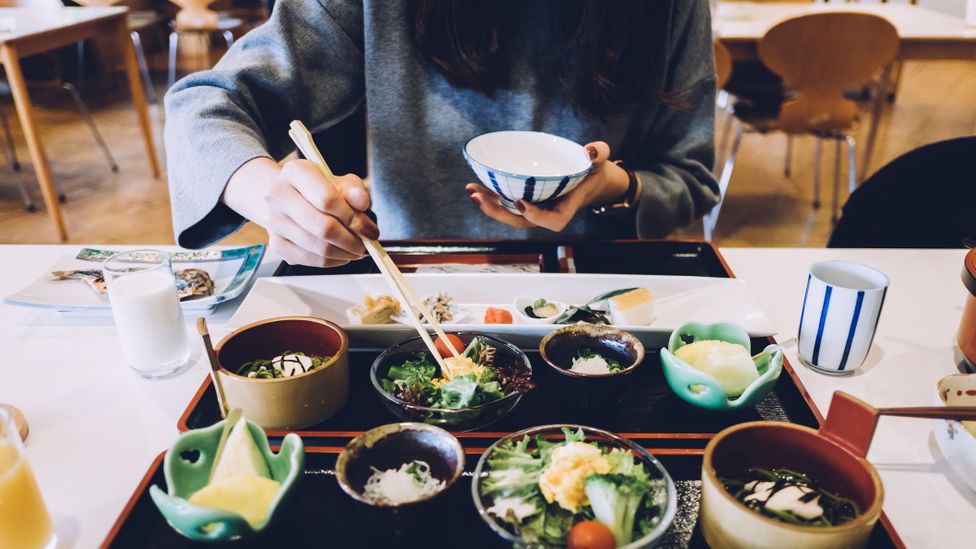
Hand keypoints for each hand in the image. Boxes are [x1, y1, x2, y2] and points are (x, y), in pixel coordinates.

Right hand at [264, 159, 378, 267]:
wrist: (290, 198)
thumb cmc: (319, 189)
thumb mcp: (341, 182)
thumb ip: (355, 190)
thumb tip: (362, 201)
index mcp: (295, 171)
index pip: (327, 200)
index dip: (353, 218)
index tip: (369, 229)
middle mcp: (278, 195)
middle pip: (323, 227)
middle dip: (352, 240)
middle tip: (366, 243)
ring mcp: (274, 221)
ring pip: (319, 248)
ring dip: (345, 252)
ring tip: (357, 249)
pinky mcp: (276, 243)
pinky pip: (310, 260)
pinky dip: (332, 261)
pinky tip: (342, 253)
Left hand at [465, 141, 630, 231]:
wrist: (588, 181)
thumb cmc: (593, 172)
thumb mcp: (601, 161)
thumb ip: (599, 153)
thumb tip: (590, 151)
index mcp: (566, 207)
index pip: (553, 221)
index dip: (536, 216)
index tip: (520, 202)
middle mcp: (548, 211)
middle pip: (521, 222)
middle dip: (499, 213)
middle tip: (479, 198)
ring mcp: (535, 209)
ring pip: (510, 215)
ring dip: (489, 206)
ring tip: (471, 192)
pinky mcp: (526, 201)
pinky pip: (506, 204)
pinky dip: (490, 197)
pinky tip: (474, 188)